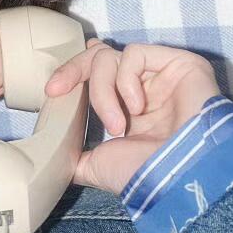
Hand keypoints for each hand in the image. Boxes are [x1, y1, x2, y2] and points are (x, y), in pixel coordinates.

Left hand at [44, 38, 223, 193]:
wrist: (179, 178)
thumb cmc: (145, 174)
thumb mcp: (99, 166)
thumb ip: (78, 157)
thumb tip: (57, 160)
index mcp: (129, 109)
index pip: (99, 72)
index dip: (75, 70)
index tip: (52, 90)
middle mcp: (146, 89)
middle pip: (100, 57)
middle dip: (73, 70)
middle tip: (58, 90)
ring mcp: (162, 75)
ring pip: (112, 57)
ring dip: (104, 92)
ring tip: (118, 125)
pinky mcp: (179, 63)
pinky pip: (135, 54)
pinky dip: (127, 81)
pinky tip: (139, 108)